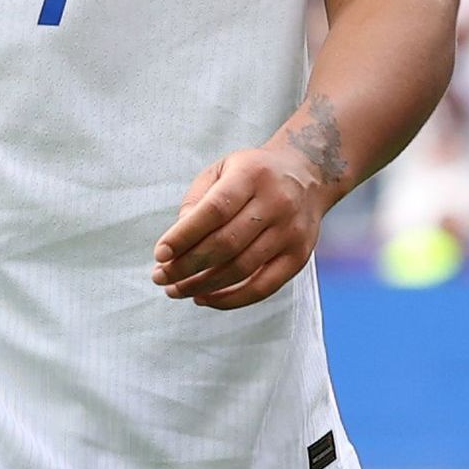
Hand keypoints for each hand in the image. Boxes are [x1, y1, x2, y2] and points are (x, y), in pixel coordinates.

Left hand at [152, 130, 335, 309]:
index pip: (214, 210)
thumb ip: (197, 201)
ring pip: (241, 269)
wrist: (308, 174)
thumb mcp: (223, 170)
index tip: (160, 254)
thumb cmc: (253, 174)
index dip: (184, 235)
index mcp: (252, 176)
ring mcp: (290, 232)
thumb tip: (178, 245)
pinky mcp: (299, 256)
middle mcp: (276, 204)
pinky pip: (263, 288)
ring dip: (203, 286)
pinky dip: (231, 299)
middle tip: (160, 278)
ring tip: (176, 290)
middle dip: (187, 266)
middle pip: (226, 244)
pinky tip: (205, 298)